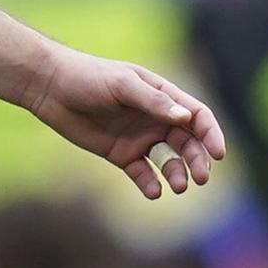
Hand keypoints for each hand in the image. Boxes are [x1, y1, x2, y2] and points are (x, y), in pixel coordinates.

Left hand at [24, 49, 225, 200]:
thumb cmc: (87, 77)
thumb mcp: (122, 84)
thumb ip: (153, 101)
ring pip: (169, 161)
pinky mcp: (121, 154)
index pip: (197, 117)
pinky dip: (151, 184)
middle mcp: (156, 119)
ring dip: (178, 174)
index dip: (211, 134)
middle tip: (201, 177)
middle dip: (198, 160)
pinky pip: (143, 173)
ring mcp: (140, 138)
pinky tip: (154, 191)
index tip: (218, 153)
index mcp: (162, 97)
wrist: (49, 87)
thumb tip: (186, 118)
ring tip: (177, 185)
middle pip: (188, 143)